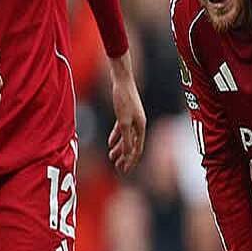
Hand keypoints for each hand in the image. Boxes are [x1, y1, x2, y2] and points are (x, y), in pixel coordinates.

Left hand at [106, 50, 145, 172]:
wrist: (122, 79)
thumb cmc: (123, 99)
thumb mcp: (123, 121)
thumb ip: (126, 138)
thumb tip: (129, 154)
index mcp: (141, 126)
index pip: (137, 149)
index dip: (131, 161)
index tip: (124, 170)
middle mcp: (139, 123)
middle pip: (133, 145)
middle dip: (125, 157)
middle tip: (117, 167)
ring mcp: (133, 118)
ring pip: (127, 137)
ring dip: (120, 148)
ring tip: (111, 157)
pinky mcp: (126, 113)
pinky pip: (122, 129)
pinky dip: (116, 137)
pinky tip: (110, 143)